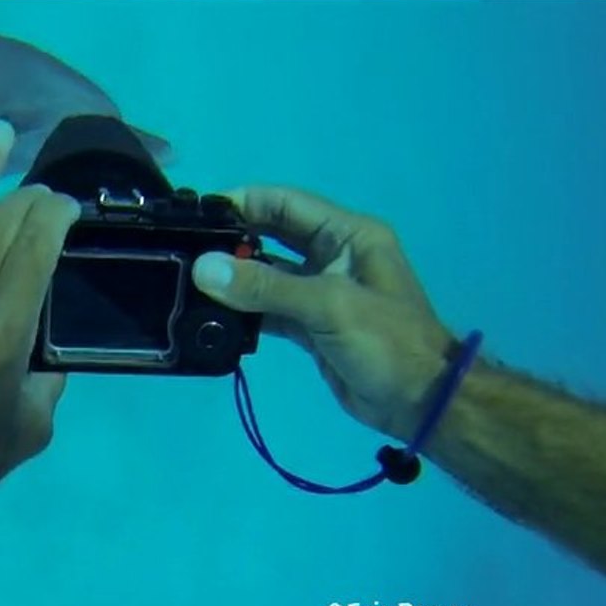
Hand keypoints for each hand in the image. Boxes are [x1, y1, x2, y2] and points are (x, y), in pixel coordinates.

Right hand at [192, 185, 457, 442]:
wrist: (420, 402)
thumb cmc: (386, 341)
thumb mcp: (327, 305)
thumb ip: (265, 287)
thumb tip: (203, 268)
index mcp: (348, 234)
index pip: (286, 203)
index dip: (244, 202)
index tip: (197, 212)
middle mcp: (334, 256)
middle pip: (273, 236)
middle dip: (233, 240)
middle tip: (185, 248)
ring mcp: (321, 291)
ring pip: (268, 276)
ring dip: (236, 279)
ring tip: (191, 283)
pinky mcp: (311, 325)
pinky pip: (270, 309)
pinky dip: (245, 312)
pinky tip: (214, 317)